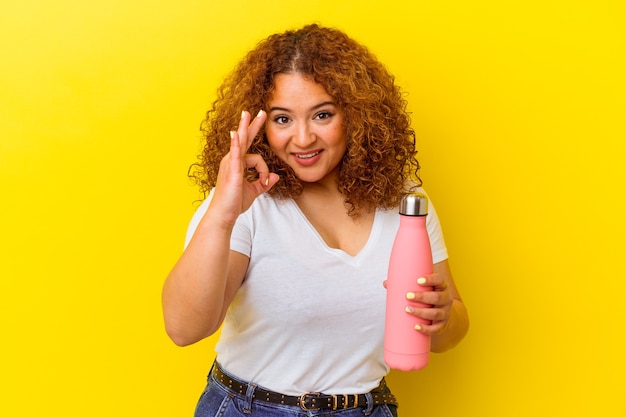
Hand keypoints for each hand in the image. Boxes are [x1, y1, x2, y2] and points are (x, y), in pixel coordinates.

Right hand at [210, 110, 278, 226]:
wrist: (224, 214)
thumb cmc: (234, 203)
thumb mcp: (253, 191)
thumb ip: (264, 183)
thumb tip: (275, 177)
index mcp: (237, 164)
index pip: (254, 155)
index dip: (264, 167)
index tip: (266, 180)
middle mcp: (232, 160)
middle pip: (245, 139)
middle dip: (252, 125)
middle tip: (260, 112)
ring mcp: (230, 164)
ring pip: (242, 144)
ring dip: (245, 128)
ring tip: (248, 114)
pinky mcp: (231, 170)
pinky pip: (235, 154)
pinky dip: (236, 144)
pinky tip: (236, 134)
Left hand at [403, 274, 452, 335]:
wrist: (442, 314)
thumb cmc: (428, 298)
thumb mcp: (422, 290)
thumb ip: (405, 285)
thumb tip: (386, 283)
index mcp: (441, 287)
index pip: (439, 280)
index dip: (430, 280)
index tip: (418, 280)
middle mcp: (446, 299)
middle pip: (437, 297)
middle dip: (422, 297)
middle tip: (408, 296)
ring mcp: (445, 312)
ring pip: (436, 313)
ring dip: (421, 312)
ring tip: (407, 310)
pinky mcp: (442, 325)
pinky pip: (435, 328)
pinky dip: (426, 329)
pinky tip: (416, 327)